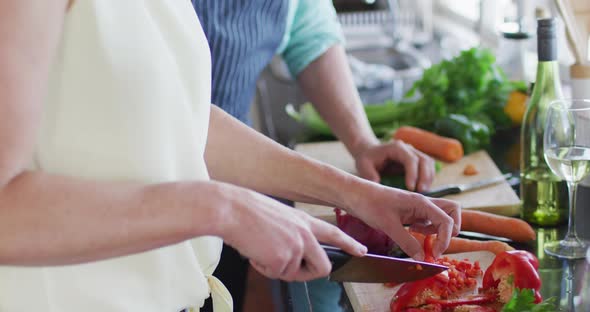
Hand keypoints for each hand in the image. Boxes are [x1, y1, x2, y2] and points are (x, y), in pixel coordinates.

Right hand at [218, 184, 366, 281]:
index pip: (334, 233)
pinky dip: (262, 268)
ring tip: (260, 249)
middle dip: (308, 275)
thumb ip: (292, 235)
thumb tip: (291, 258)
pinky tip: (254, 251)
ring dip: (275, 268)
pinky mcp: (283, 259)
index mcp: (304, 221)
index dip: (349, 244)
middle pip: (323, 267)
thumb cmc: (248, 212)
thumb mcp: (279, 218)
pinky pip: (275, 275)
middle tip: (288, 270)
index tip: (362, 251)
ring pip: (292, 274)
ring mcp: (296, 247)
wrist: (231, 210)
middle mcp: (305, 234)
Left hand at [345, 183, 460, 259]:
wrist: (355, 194)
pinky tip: (412, 232)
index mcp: (421, 202)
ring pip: (441, 216)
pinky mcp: (411, 211)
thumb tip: (423, 258)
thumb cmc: (370, 204)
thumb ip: (407, 242)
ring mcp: (418, 207)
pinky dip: (427, 229)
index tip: (434, 254)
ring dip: (438, 230)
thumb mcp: (388, 226)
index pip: (447, 220)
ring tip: (420, 237)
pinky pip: (428, 220)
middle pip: (452, 212)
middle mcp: (423, 203)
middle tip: (435, 243)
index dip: (445, 239)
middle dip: (451, 229)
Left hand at [353, 140, 434, 191]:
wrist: (370, 153)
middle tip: (421, 192)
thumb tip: (379, 185)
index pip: (410, 159)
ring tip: (424, 193)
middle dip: (425, 177)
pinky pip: (428, 168)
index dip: (413, 173)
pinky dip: (428, 178)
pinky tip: (423, 190)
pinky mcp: (417, 161)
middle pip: (424, 160)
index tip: (411, 188)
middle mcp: (408, 148)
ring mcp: (414, 153)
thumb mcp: (363, 166)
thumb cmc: (367, 159)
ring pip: (429, 163)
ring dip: (429, 178)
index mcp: (396, 148)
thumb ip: (370, 175)